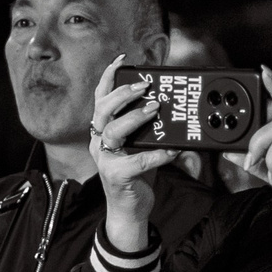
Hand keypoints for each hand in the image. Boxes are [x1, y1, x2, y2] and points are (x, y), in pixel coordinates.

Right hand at [89, 57, 180, 249]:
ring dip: (133, 117)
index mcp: (102, 130)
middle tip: (144, 86)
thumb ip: (149, 129)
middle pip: (102, 110)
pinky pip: (136, 161)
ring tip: (153, 108)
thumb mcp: (140, 146)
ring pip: (112, 130)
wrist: (130, 211)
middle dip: (122, 94)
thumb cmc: (136, 175)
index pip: (100, 98)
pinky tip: (172, 151)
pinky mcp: (116, 176)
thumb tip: (170, 108)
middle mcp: (99, 142)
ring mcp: (105, 159)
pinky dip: (156, 154)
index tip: (121, 60)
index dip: (108, 77)